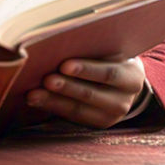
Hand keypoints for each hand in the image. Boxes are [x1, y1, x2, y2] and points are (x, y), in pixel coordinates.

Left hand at [26, 56, 145, 128]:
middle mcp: (124, 100)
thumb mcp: (110, 51)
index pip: (109, 73)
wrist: (122, 81)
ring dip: (53, 101)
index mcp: (131, 76)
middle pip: (91, 94)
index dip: (86, 70)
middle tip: (46, 79)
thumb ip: (94, 48)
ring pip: (78, 109)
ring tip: (33, 94)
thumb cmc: (109, 57)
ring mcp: (111, 116)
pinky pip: (72, 117)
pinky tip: (36, 100)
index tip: (64, 65)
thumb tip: (60, 40)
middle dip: (66, 87)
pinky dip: (52, 107)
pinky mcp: (96, 125)